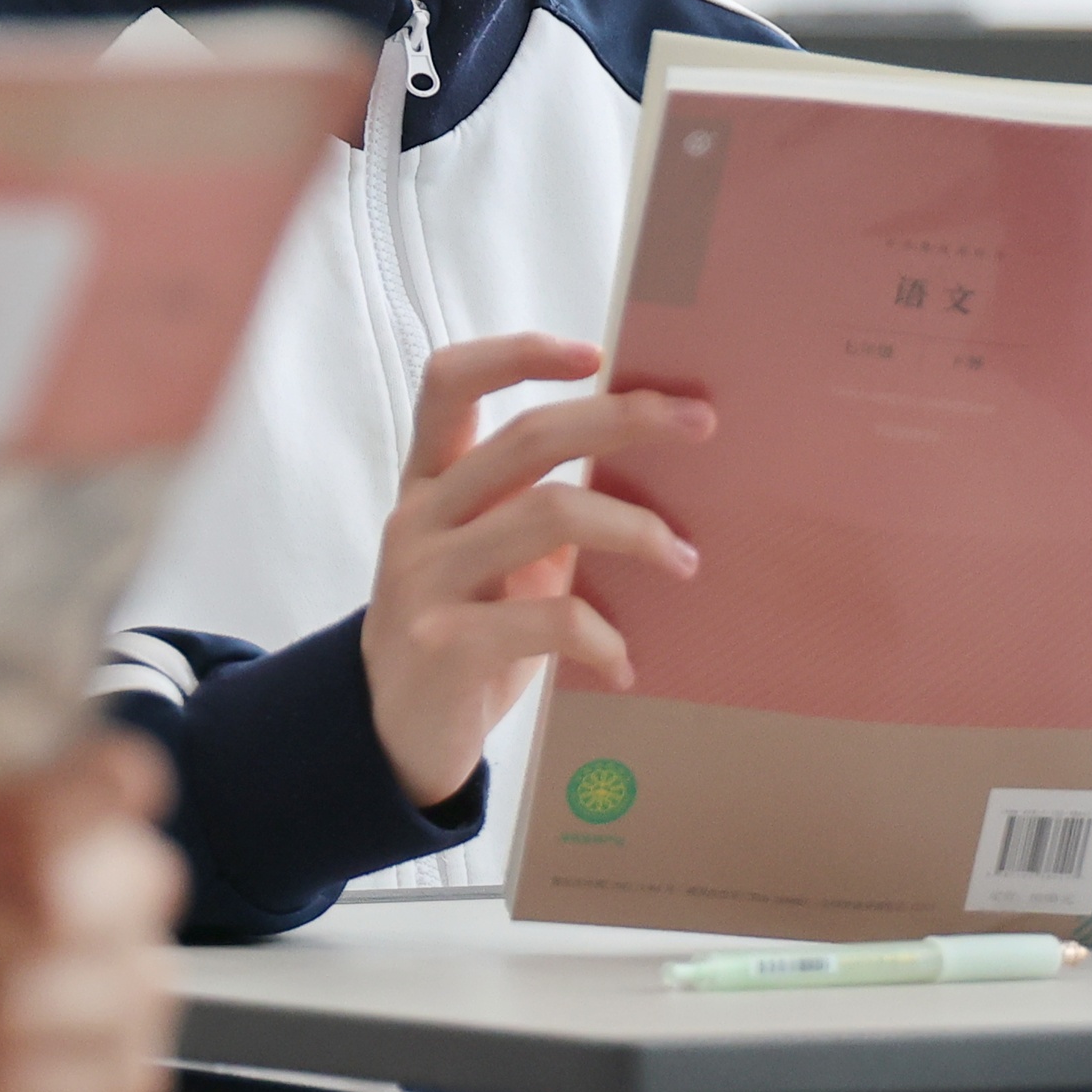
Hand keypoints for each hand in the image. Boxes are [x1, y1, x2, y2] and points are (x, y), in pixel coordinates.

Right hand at [359, 332, 712, 808]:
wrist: (391, 738)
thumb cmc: (463, 635)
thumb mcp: (493, 564)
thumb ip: (537, 513)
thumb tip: (648, 470)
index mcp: (429, 484)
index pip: (451, 383)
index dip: (519, 353)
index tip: (596, 353)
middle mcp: (419, 519)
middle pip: (528, 437)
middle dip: (623, 419)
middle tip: (700, 423)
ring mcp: (426, 579)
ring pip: (551, 514)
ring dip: (638, 532)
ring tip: (685, 561)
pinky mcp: (445, 644)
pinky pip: (551, 618)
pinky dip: (604, 638)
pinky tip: (624, 664)